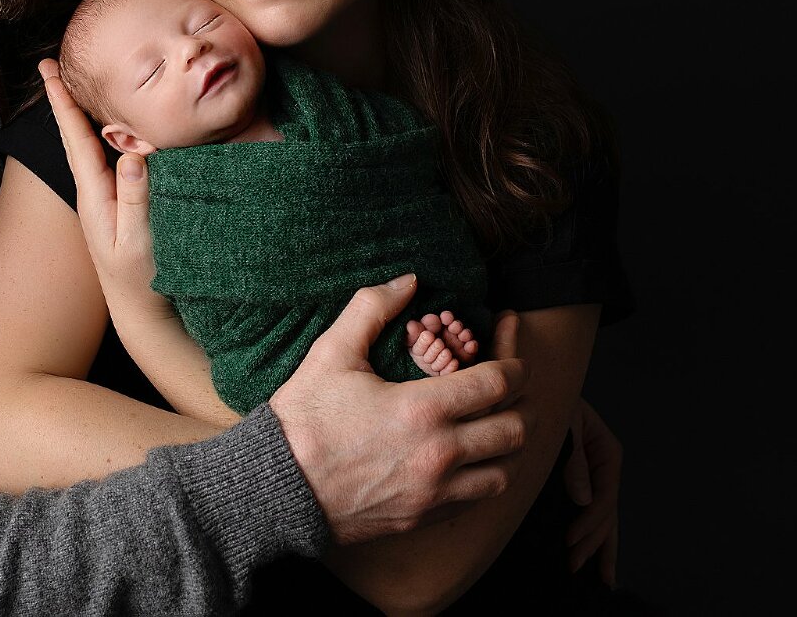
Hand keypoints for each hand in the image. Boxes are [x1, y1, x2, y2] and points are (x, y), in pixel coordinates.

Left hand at [40, 58, 158, 299]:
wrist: (140, 312)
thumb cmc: (140, 280)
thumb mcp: (138, 243)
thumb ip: (136, 200)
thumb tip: (132, 156)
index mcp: (93, 195)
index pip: (75, 138)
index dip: (64, 103)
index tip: (49, 70)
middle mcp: (94, 191)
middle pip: (75, 134)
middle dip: (64, 98)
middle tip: (50, 63)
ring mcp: (105, 197)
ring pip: (89, 144)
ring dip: (80, 112)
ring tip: (71, 82)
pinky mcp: (120, 203)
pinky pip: (108, 158)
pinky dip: (103, 133)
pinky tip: (106, 125)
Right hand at [270, 281, 530, 544]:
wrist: (276, 487)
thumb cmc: (303, 419)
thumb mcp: (331, 352)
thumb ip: (371, 308)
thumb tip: (408, 280)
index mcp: (422, 409)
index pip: (499, 383)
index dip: (515, 359)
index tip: (509, 344)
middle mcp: (440, 454)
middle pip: (516, 428)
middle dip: (521, 399)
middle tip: (509, 380)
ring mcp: (435, 492)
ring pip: (506, 470)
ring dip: (509, 442)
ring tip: (497, 418)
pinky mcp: (425, 517)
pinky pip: (479, 498)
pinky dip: (487, 474)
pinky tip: (472, 455)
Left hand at [563, 397, 621, 586]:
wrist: (532, 388)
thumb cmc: (548, 398)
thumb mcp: (564, 421)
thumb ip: (574, 459)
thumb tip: (583, 498)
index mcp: (606, 449)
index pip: (605, 494)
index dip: (590, 520)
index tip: (571, 540)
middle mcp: (603, 465)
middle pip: (607, 511)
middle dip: (594, 541)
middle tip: (574, 565)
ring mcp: (593, 474)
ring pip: (604, 517)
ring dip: (599, 545)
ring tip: (598, 576)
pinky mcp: (578, 480)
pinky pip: (589, 511)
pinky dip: (593, 534)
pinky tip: (591, 558)